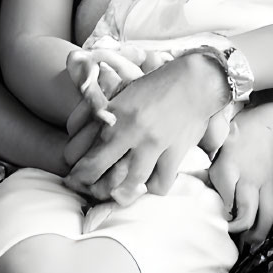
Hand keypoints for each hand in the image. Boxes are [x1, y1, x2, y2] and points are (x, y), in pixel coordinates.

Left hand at [64, 52, 230, 202]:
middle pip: (104, 180)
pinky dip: (153, 186)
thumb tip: (79, 131)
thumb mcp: (124, 95)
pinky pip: (161, 182)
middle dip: (94, 189)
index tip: (76, 178)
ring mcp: (157, 145)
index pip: (89, 162)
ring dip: (122, 192)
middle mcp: (134, 135)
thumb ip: (104, 116)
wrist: (196, 80)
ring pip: (132, 185)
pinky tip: (150, 180)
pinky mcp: (176, 151)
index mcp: (117, 120)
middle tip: (93, 188)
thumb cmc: (158, 84)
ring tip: (118, 191)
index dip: (78, 177)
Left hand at [208, 103, 272, 247]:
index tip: (205, 218)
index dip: (216, 209)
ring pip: (264, 213)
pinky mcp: (272, 185)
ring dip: (256, 231)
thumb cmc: (241, 129)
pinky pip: (272, 208)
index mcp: (229, 166)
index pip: (221, 192)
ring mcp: (262, 184)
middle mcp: (247, 179)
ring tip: (248, 243)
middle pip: (245, 211)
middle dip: (237, 227)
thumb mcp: (217, 139)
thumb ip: (201, 158)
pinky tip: (257, 234)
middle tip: (225, 233)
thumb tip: (179, 176)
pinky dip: (264, 222)